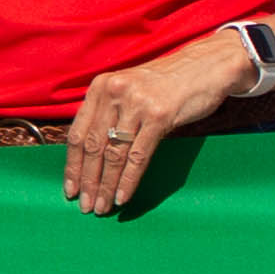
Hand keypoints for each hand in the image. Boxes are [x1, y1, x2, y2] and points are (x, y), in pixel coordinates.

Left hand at [61, 37, 244, 215]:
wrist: (204, 66)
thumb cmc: (164, 85)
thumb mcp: (128, 91)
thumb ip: (108, 114)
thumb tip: (92, 157)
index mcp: (100, 87)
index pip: (77, 133)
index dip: (72, 165)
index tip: (70, 189)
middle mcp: (113, 93)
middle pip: (93, 146)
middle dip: (88, 181)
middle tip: (86, 207)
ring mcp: (136, 104)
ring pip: (114, 154)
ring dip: (106, 185)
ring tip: (102, 207)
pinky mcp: (158, 116)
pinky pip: (138, 156)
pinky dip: (128, 180)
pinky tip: (122, 196)